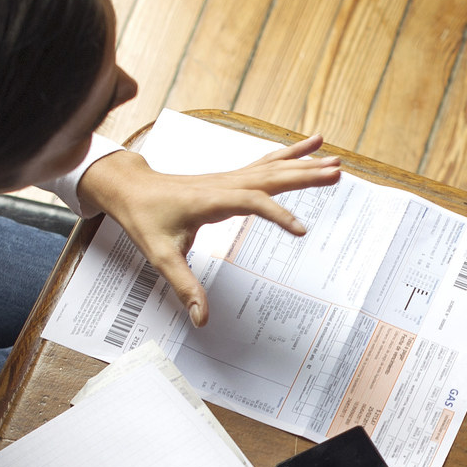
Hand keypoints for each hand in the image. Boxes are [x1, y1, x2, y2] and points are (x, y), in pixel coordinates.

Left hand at [77, 137, 340, 324]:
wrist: (130, 188)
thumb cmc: (145, 218)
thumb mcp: (161, 256)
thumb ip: (184, 286)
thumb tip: (201, 318)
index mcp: (210, 200)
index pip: (251, 202)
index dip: (277, 214)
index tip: (301, 230)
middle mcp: (224, 183)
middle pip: (271, 176)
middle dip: (305, 175)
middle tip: (336, 173)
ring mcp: (229, 178)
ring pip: (272, 168)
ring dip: (304, 164)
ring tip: (334, 163)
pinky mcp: (231, 179)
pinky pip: (265, 164)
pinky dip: (289, 155)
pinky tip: (309, 147)